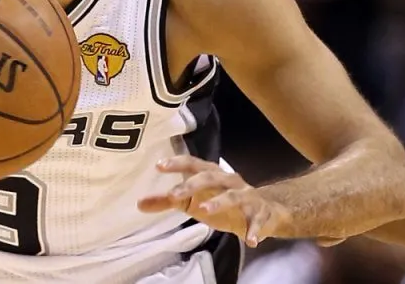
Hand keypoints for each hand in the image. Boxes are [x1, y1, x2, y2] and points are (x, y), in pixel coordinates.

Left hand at [137, 156, 291, 246]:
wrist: (265, 211)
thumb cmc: (222, 202)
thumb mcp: (194, 201)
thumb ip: (168, 202)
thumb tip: (139, 204)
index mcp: (211, 174)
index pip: (192, 163)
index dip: (176, 163)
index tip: (159, 166)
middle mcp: (228, 180)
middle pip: (210, 176)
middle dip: (192, 184)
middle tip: (174, 195)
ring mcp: (246, 195)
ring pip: (233, 195)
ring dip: (219, 202)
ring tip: (204, 211)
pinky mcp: (260, 212)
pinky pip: (257, 220)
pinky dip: (254, 230)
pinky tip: (250, 241)